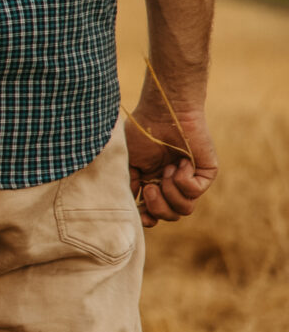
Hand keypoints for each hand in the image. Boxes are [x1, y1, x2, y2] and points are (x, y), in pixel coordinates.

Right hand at [124, 99, 215, 227]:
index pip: (154, 213)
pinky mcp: (206, 174)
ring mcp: (190, 180)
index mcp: (153, 183)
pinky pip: (195, 191)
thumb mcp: (126, 162)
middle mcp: (172, 184)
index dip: (148, 219)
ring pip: (184, 209)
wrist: (162, 113)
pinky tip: (181, 162)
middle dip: (158, 207)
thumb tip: (133, 205)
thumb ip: (129, 184)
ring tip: (166, 170)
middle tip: (150, 186)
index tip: (141, 215)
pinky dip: (183, 179)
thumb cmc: (140, 132)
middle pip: (170, 216)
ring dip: (170, 192)